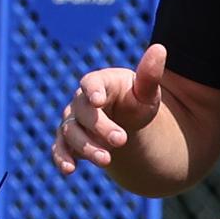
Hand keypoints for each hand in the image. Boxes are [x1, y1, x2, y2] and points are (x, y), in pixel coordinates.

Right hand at [51, 43, 166, 174]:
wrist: (126, 123)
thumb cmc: (136, 101)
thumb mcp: (147, 91)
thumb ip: (150, 75)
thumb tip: (160, 49)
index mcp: (100, 83)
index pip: (91, 83)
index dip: (92, 91)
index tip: (98, 101)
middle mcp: (81, 101)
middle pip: (84, 113)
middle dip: (100, 127)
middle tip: (122, 140)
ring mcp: (73, 121)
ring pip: (71, 132)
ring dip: (86, 147)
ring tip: (107, 160)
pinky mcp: (68, 141)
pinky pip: (59, 149)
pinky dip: (62, 158)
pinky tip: (69, 170)